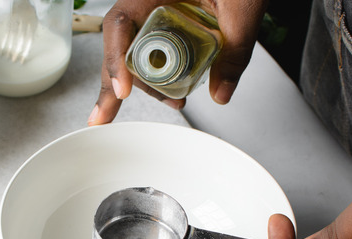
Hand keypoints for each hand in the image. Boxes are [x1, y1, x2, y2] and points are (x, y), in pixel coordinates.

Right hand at [88, 0, 268, 125]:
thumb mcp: (241, 8)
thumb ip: (235, 49)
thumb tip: (221, 91)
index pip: (120, 23)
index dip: (115, 58)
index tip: (123, 90)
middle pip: (121, 43)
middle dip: (118, 83)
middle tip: (110, 115)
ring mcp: (154, 9)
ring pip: (135, 48)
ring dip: (145, 82)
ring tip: (171, 102)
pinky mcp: (167, 19)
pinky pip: (151, 46)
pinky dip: (155, 72)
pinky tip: (168, 91)